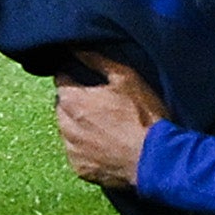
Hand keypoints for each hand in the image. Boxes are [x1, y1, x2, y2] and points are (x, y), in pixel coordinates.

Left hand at [54, 58, 165, 191]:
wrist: (154, 158)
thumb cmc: (143, 114)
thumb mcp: (125, 78)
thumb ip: (97, 60)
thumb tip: (75, 45)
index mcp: (73, 100)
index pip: (60, 80)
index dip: (73, 75)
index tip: (87, 78)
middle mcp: (65, 126)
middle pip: (61, 106)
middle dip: (74, 100)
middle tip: (99, 101)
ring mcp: (71, 150)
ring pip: (66, 130)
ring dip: (77, 124)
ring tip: (103, 124)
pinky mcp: (80, 169)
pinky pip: (75, 152)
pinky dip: (85, 146)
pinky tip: (105, 143)